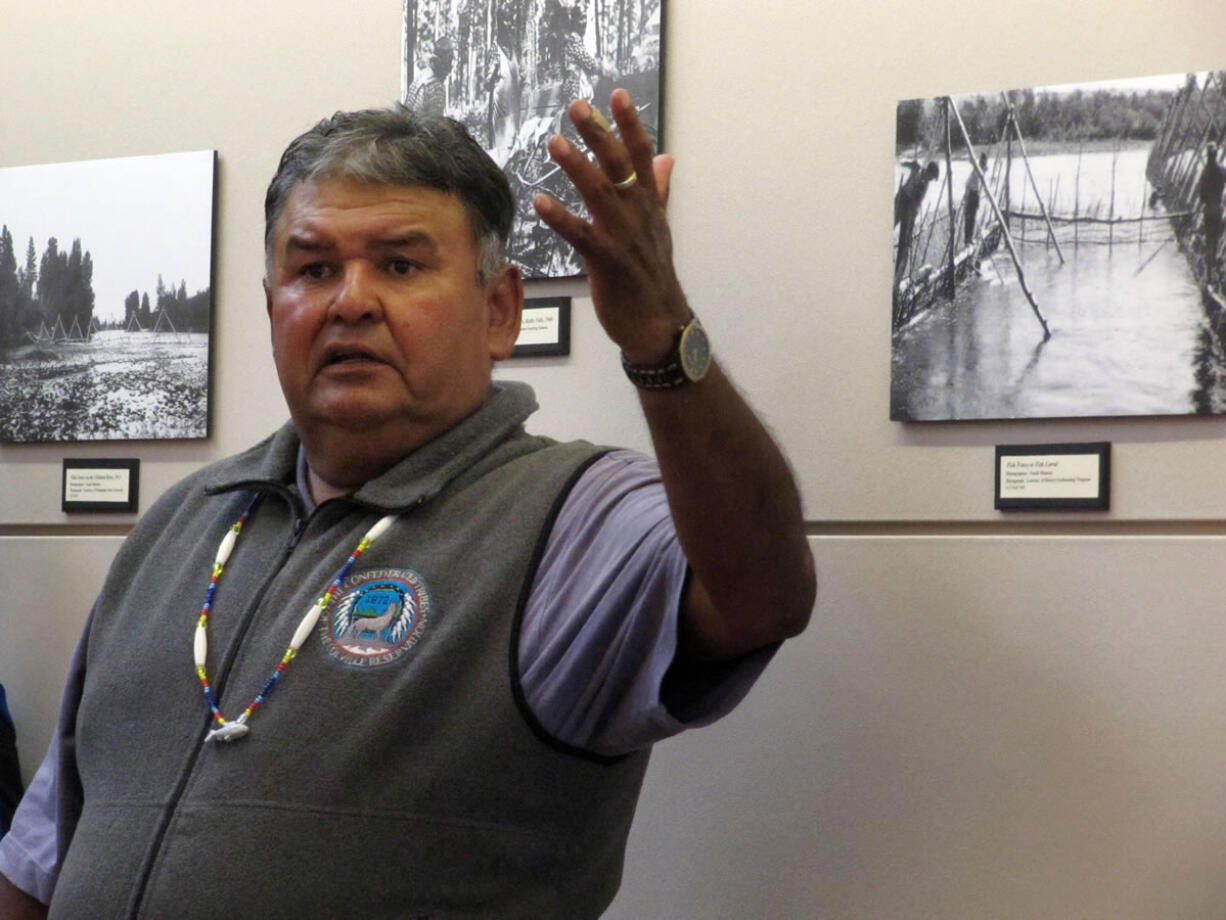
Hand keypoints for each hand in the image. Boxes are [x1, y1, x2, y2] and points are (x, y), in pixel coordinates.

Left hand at [533, 89, 689, 364]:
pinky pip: (581, 235)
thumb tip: (664, 158)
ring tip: (555, 143)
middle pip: (619, 167)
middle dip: (599, 134)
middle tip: (577, 108)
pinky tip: (540, 201)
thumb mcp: (659, 229)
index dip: (629, 125)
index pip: (640, 157)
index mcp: (648, 206)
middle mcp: (638, 216)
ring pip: (600, 194)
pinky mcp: (606, 262)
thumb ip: (657, 190)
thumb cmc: (653, 277)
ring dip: (577, 167)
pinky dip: (560, 218)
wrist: (659, 324)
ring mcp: (623, 238)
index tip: (616, 94)